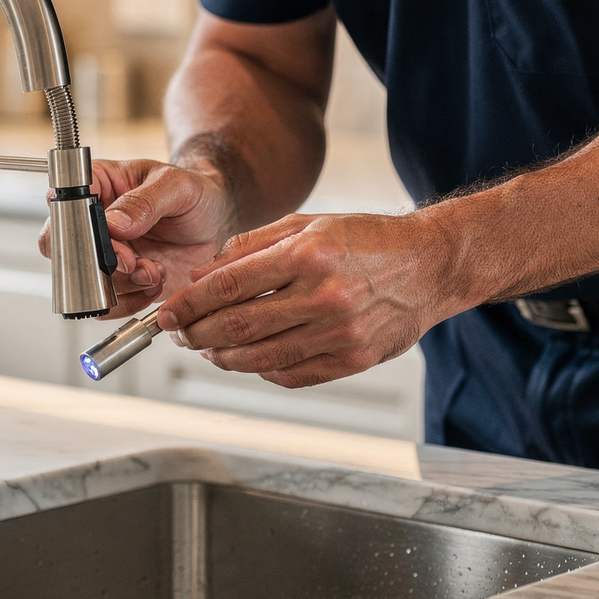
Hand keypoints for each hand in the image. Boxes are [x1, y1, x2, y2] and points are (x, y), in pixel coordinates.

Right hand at [39, 158, 234, 317]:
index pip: (62, 206)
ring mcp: (104, 254)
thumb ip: (145, 201)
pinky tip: (154, 283)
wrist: (212, 220)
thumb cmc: (192, 192)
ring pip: (87, 283)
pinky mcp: (119, 281)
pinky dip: (131, 301)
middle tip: (134, 262)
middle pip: (67, 252)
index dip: (77, 228)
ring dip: (122, 285)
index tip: (110, 239)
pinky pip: (108, 304)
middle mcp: (93, 223)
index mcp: (97, 186)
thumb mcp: (176, 185)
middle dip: (102, 265)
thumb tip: (114, 223)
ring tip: (154, 270)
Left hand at [155, 212, 450, 387]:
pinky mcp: (352, 360)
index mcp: (309, 255)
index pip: (228, 286)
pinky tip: (248, 358)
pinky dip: (259, 370)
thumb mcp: (308, 224)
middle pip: (237, 326)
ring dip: (221, 357)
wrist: (431, 265)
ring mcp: (340, 333)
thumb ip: (250, 247)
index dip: (188, 303)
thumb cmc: (369, 240)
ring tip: (206, 347)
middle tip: (178, 332)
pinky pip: (290, 375)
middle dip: (196, 333)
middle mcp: (324, 296)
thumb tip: (201, 274)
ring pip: (259, 358)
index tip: (167, 310)